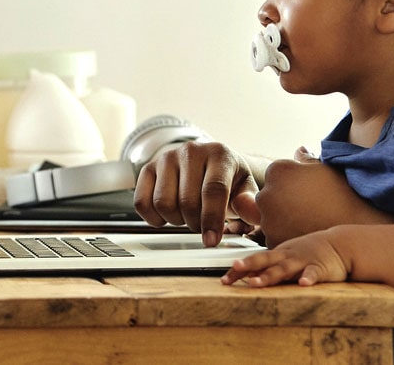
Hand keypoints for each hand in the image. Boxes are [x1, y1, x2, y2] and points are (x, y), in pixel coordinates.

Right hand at [134, 141, 259, 245]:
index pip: (213, 189)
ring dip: (176, 220)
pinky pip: (142, 202)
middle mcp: (191, 151)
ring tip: (188, 215)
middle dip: (195, 223)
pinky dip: (153, 217)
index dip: (212, 219)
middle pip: (187, 201)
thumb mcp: (245, 188)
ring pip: (163, 203)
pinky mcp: (149, 167)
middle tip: (203, 224)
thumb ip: (249, 203)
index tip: (211, 241)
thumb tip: (251, 211)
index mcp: (219, 154)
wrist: (209, 161)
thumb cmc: (229, 179)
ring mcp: (167, 157)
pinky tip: (169, 214)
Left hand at [221, 229, 349, 286]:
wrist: (340, 244)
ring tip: (255, 283)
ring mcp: (303, 261)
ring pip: (284, 269)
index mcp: (279, 254)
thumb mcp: (289, 257)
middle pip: (265, 261)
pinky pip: (313, 273)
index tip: (224, 279)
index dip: (240, 270)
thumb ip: (271, 267)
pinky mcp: (320, 268)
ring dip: (269, 275)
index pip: (255, 262)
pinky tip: (303, 284)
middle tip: (232, 270)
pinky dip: (308, 278)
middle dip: (248, 266)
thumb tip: (248, 277)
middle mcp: (288, 256)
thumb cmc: (310, 253)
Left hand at [257, 148, 393, 246]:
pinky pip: (273, 237)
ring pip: (269, 218)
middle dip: (281, 201)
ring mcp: (266, 220)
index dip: (290, 184)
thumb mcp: (323, 168)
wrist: (354, 227)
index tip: (305, 191)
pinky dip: (284, 236)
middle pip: (267, 196)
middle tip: (306, 207)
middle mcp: (266, 194)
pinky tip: (303, 233)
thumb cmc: (340, 193)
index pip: (275, 176)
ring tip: (306, 221)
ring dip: (280, 220)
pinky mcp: (271, 241)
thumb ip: (305, 159)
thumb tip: (299, 150)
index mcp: (276, 170)